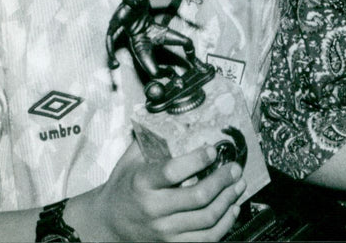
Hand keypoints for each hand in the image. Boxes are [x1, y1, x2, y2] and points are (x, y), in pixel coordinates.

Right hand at [74, 138, 245, 241]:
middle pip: (197, 196)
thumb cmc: (122, 188)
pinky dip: (223, 224)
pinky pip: (204, 239)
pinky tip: (231, 209)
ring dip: (228, 200)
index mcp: (142, 183)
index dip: (197, 160)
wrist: (107, 223)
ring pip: (206, 219)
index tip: (213, 149)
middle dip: (222, 180)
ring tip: (238, 185)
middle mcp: (153, 209)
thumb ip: (151, 139)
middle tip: (234, 168)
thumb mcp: (131, 160)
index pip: (173, 171)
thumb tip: (173, 116)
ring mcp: (163, 230)